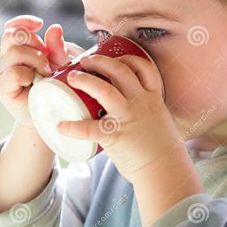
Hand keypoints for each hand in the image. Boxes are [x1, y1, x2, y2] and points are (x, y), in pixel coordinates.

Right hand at [0, 15, 84, 125]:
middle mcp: (6, 58)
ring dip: (36, 60)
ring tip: (45, 74)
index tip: (39, 24)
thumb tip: (54, 27)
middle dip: (36, 45)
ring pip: (15, 51)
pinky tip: (36, 84)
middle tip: (48, 63)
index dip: (23, 21)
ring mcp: (2, 72)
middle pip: (14, 35)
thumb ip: (57, 48)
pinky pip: (14, 72)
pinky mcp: (2, 87)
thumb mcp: (60, 65)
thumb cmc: (54, 88)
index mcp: (18, 50)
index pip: (13, 27)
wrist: (49, 116)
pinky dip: (29, 75)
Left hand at [56, 54, 182, 181]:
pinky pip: (90, 129)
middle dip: (100, 61)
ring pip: (105, 90)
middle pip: (120, 71)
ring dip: (85, 80)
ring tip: (73, 77)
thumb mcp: (158, 119)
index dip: (128, 58)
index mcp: (152, 98)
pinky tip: (61, 126)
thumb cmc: (161, 147)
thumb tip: (125, 108)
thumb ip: (143, 110)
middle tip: (86, 61)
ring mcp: (128, 118)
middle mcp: (141, 103)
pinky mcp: (116, 137)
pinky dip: (73, 127)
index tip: (115, 57)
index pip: (144, 68)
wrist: (165, 170)